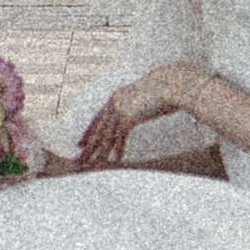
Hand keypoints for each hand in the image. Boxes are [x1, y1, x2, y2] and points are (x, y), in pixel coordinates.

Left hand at [72, 64, 208, 170]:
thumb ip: (136, 105)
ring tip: (93, 166)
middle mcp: (114, 103)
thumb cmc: (161, 90)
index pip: (98, 118)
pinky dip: (118, 150)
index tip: (80, 143)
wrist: (170, 83)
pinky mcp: (129, 117)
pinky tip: (116, 160)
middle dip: (88, 146)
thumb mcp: (143, 97)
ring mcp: (120, 109)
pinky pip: (120, 137)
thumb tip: (137, 113)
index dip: (89, 132)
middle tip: (79, 160)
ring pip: (106, 136)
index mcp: (116, 97)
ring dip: (99, 153)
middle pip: (98, 129)